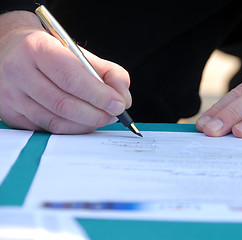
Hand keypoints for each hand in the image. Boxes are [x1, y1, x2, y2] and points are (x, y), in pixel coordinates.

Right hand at [0, 11, 130, 133]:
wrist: (10, 50)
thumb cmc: (50, 52)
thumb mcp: (79, 52)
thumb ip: (108, 72)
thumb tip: (123, 98)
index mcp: (37, 49)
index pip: (72, 78)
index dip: (99, 95)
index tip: (119, 104)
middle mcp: (19, 72)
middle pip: (64, 104)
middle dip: (96, 114)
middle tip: (114, 115)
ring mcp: (11, 96)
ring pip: (56, 122)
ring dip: (86, 125)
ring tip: (102, 118)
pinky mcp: (11, 114)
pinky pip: (47, 130)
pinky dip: (71, 130)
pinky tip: (83, 123)